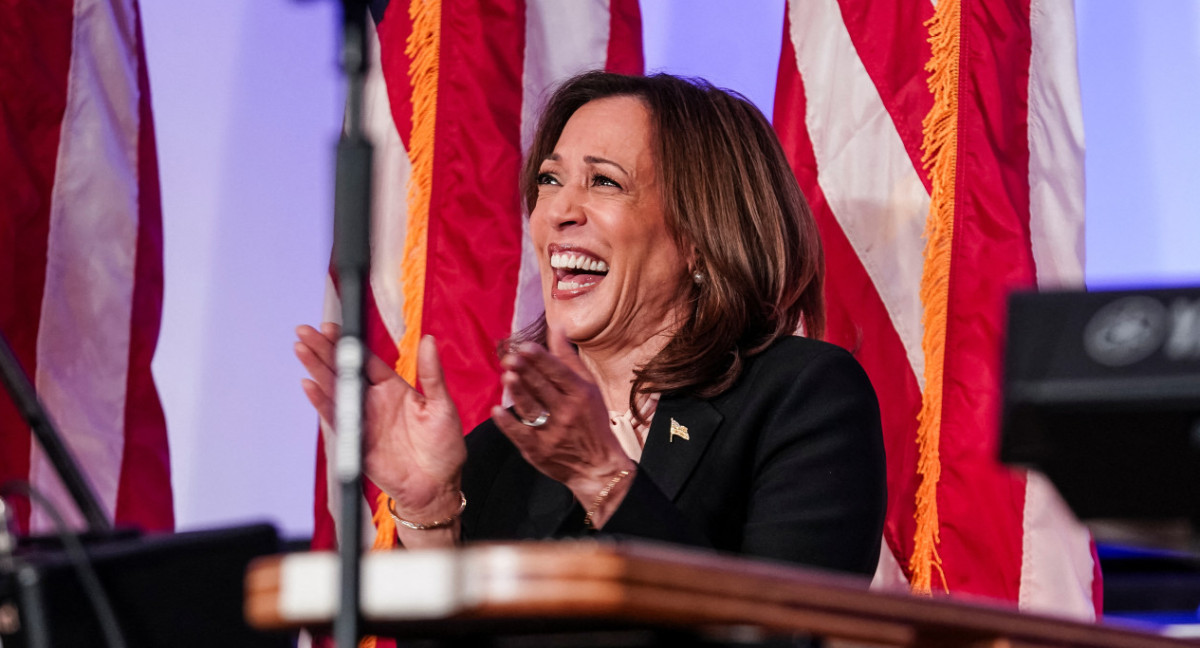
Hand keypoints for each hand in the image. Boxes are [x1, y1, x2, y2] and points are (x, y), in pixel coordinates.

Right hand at [294, 324, 465, 523]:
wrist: (437, 487)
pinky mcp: (356, 441)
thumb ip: (432, 374)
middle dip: (324, 351)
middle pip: (344, 371)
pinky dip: (322, 402)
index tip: (332, 327)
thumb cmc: (444, 447)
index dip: (348, 344)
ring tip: (301, 349)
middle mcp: (374, 402)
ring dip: (317, 370)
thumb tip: (429, 340)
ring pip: (335, 390)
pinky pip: (336, 419)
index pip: (365, 361)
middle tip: (305, 331)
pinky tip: (309, 385)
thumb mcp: (442, 405)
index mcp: (394, 389)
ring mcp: (363, 420)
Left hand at [490, 331, 634, 523]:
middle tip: (509, 357)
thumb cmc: (593, 421)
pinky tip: (496, 410)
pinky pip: (521, 435)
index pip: (559, 372)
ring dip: (518, 393)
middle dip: (526, 372)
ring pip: (532, 409)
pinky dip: (508, 423)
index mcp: (581, 394)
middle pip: (543, 388)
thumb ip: (568, 359)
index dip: (541, 359)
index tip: (525, 347)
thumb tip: (556, 327)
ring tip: (506, 377)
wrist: (598, 466)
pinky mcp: (539, 451)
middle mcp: (568, 412)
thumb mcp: (588, 388)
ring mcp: (553, 433)